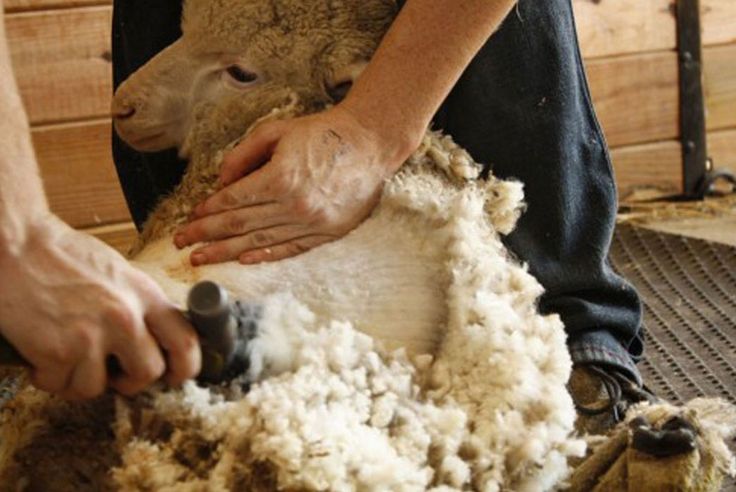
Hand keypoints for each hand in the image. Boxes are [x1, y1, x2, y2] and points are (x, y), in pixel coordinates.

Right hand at [0, 216, 199, 399]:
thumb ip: (139, 305)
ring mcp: (91, 336)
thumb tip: (155, 338)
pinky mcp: (57, 352)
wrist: (16, 245)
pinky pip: (60, 386)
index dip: (185, 367)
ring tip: (67, 357)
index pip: (185, 340)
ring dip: (80, 380)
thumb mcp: (118, 273)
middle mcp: (124, 317)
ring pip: (98, 388)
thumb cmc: (64, 256)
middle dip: (130, 380)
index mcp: (143, 294)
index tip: (175, 377)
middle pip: (148, 372)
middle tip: (113, 374)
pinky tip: (42, 355)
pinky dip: (48, 377)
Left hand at [174, 105, 408, 264]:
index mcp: (280, 178)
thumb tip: (220, 183)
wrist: (370, 145)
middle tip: (181, 244)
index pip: (232, 201)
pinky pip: (289, 249)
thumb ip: (242, 155)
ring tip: (202, 258)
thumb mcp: (276, 131)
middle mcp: (294, 206)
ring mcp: (312, 223)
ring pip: (259, 242)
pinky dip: (264, 256)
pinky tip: (243, 260)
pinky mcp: (327, 233)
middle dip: (206, 236)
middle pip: (239, 226)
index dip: (207, 212)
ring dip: (226, 252)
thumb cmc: (322, 134)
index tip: (189, 219)